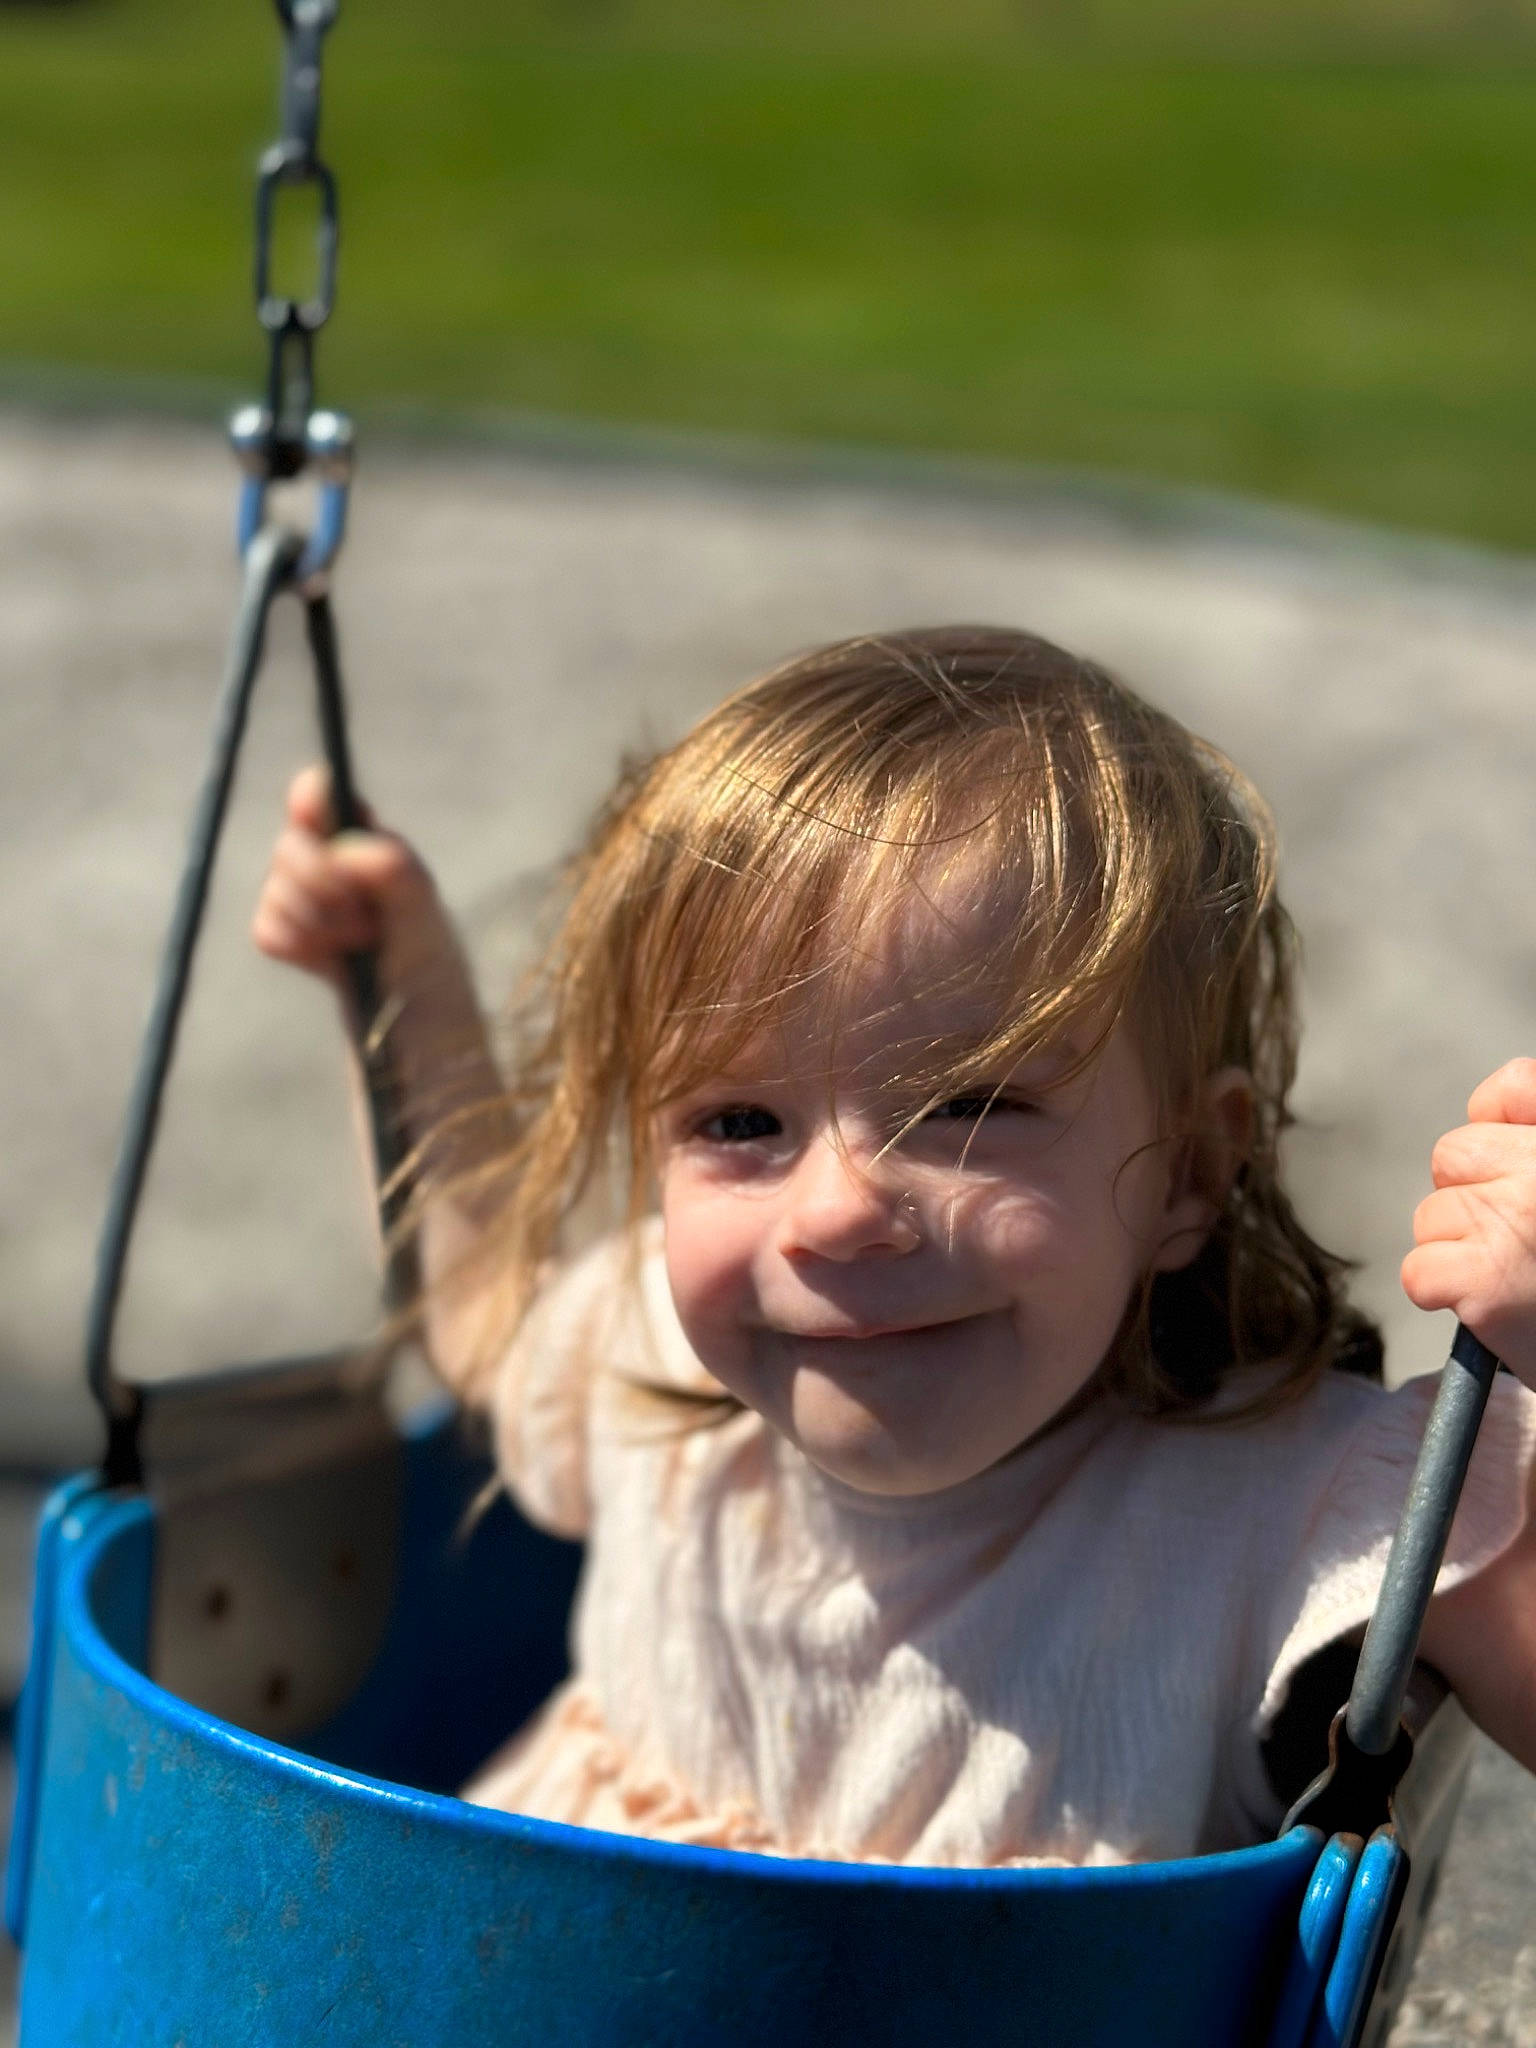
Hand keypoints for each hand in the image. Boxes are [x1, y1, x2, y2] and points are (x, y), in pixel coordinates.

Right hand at [252, 765, 442, 987]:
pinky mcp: (278, 932)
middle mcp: (321, 857)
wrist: (413, 1006)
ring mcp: (294, 894)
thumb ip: (392, 868)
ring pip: (275, 892)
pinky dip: (304, 949)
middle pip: (289, 847)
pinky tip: (334, 959)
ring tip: (362, 941)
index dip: (309, 798)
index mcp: (359, 836)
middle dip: (323, 883)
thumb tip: (342, 853)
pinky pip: (268, 931)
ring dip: (322, 924)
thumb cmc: (424, 944)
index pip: (317, 794)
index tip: (311, 812)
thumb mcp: (421, 904)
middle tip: (365, 915)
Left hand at [1402, 1058, 1535, 1388]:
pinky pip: (1421, 1271)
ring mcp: (1512, 1223)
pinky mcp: (1484, 1281)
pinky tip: (1494, 1311)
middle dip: (1475, 1195)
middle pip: (1455, 1155)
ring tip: (1525, 1283)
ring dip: (1461, 1249)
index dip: (1504, 1126)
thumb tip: (1488, 1115)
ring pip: (1433, 1215)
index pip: (1512, 1087)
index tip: (1522, 1159)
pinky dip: (1446, 1296)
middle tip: (1528, 1243)